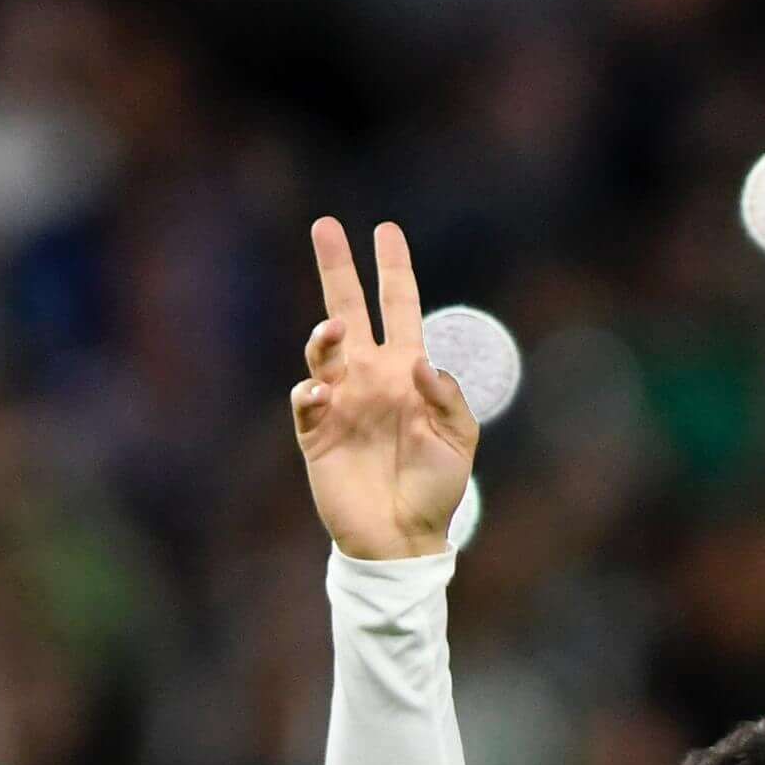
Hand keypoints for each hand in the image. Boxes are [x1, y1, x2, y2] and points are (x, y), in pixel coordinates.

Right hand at [290, 217, 475, 560]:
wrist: (403, 538)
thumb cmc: (436, 490)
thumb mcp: (459, 440)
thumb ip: (447, 396)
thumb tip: (419, 360)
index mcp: (406, 371)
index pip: (399, 307)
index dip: (393, 270)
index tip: (386, 231)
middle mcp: (370, 377)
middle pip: (348, 309)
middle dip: (336, 268)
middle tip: (326, 225)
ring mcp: (341, 402)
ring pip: (321, 351)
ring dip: (324, 336)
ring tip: (335, 331)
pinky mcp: (317, 434)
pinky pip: (305, 401)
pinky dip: (309, 392)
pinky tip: (322, 395)